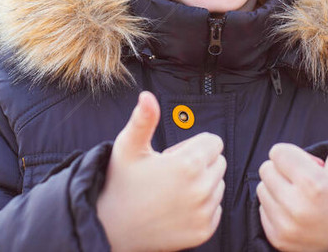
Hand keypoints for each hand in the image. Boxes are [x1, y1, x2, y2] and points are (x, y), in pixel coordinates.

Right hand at [96, 91, 225, 251]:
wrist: (109, 228)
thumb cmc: (119, 182)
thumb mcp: (128, 147)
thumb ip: (143, 120)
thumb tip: (147, 96)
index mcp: (188, 164)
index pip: (214, 142)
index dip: (192, 146)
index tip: (171, 157)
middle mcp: (201, 190)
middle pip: (218, 162)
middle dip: (199, 163)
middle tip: (169, 174)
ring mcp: (204, 213)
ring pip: (218, 185)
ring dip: (201, 184)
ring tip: (171, 191)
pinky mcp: (204, 231)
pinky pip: (216, 208)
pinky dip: (201, 207)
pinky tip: (176, 208)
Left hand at [257, 94, 327, 251]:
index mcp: (314, 183)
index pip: (278, 152)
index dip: (293, 155)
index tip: (310, 166)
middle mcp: (298, 207)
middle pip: (267, 169)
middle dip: (284, 171)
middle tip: (306, 182)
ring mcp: (286, 227)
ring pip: (262, 189)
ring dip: (277, 189)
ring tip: (302, 198)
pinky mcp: (277, 240)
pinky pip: (261, 211)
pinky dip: (274, 210)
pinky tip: (296, 215)